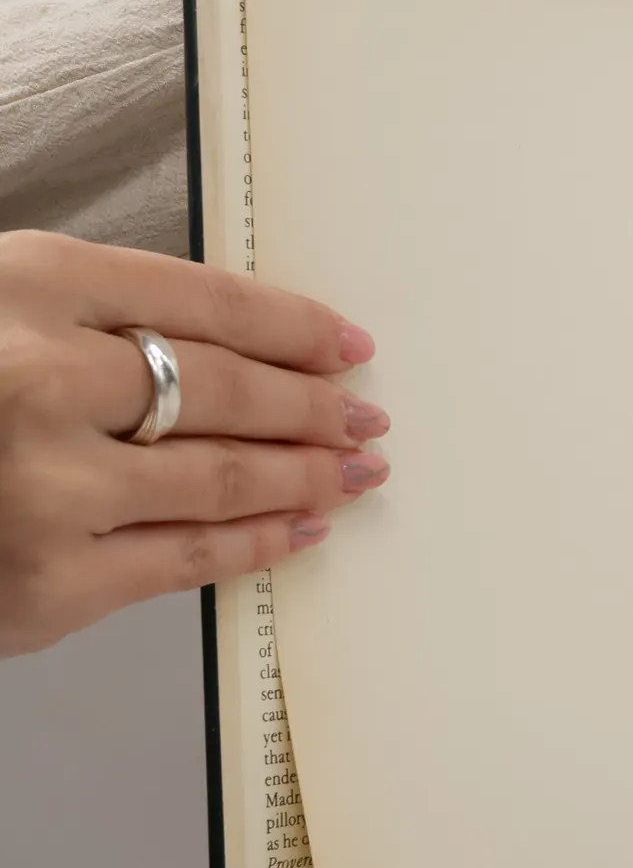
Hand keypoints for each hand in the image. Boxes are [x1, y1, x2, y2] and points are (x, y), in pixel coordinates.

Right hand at [0, 231, 388, 656]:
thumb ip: (91, 316)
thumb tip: (244, 345)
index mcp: (26, 286)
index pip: (205, 300)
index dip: (294, 326)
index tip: (345, 344)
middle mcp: (39, 381)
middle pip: (228, 390)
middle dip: (315, 407)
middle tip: (364, 414)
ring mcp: (48, 488)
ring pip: (224, 477)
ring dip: (309, 474)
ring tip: (355, 468)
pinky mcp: (50, 581)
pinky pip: (191, 560)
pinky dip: (262, 543)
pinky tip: (302, 528)